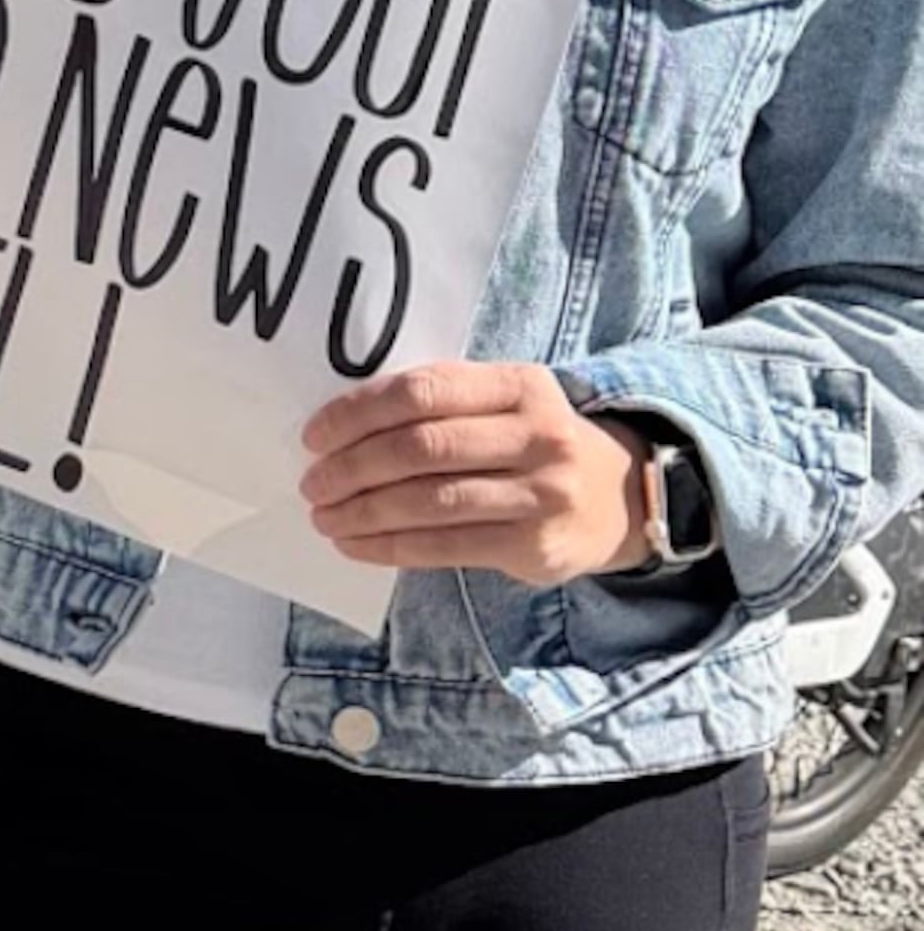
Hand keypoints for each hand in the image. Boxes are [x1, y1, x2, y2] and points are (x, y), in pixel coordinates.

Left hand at [301, 363, 657, 582]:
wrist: (618, 496)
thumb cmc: (529, 442)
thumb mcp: (502, 402)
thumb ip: (440, 403)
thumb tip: (339, 429)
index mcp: (519, 384)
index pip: (421, 391)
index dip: (357, 413)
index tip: (313, 435)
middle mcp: (538, 434)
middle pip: (421, 447)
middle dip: (352, 467)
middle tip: (312, 484)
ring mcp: (543, 492)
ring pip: (431, 501)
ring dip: (364, 512)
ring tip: (326, 518)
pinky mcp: (537, 546)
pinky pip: (447, 546)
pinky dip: (391, 547)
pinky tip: (358, 545)